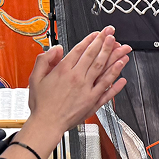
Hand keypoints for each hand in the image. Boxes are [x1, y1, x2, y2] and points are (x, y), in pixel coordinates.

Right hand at [26, 28, 130, 145]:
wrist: (47, 124)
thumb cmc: (42, 104)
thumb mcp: (35, 77)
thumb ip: (44, 60)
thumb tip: (56, 49)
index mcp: (63, 70)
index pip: (80, 50)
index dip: (91, 40)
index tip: (98, 34)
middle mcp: (77, 78)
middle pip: (94, 56)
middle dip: (105, 43)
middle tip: (113, 34)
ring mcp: (87, 90)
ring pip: (104, 70)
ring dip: (115, 59)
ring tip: (123, 50)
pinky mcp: (92, 102)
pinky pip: (107, 91)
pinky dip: (116, 84)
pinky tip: (122, 76)